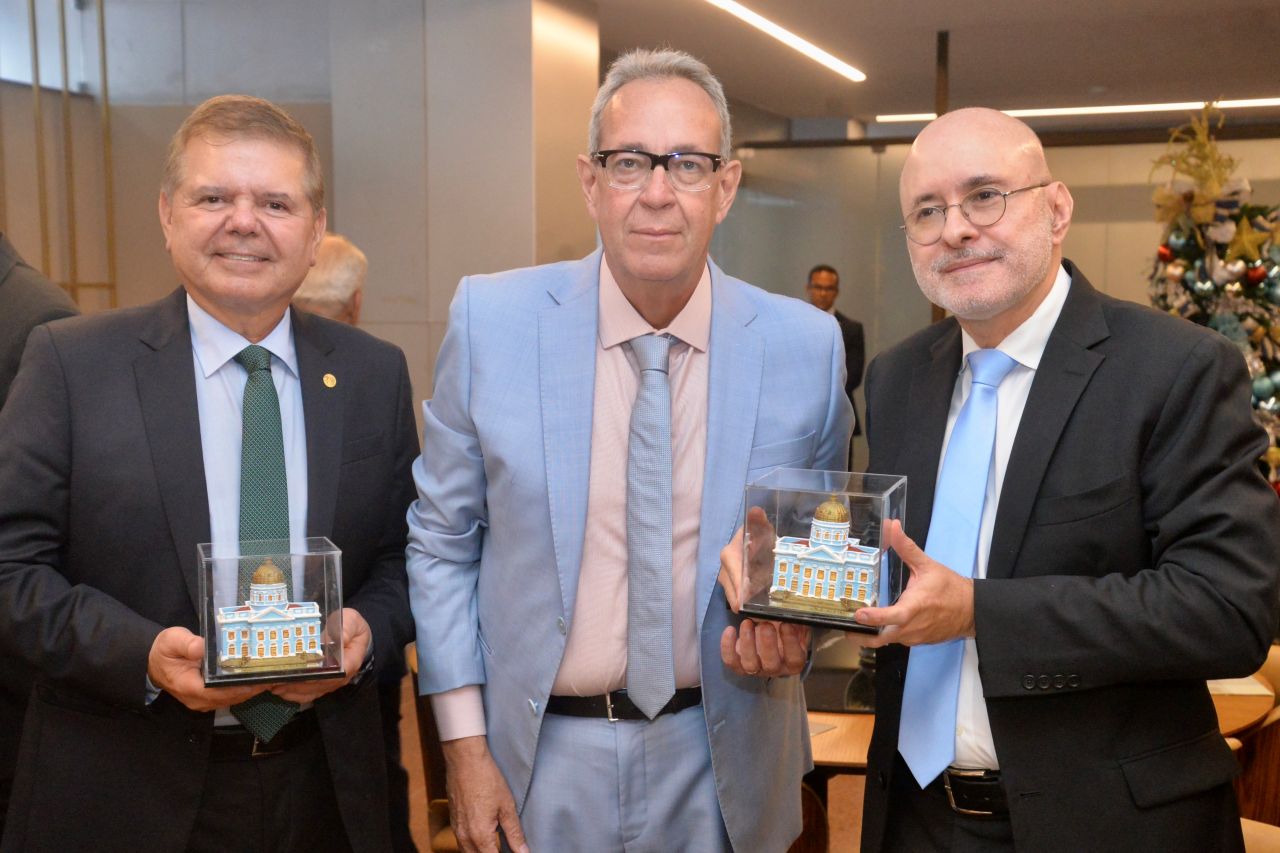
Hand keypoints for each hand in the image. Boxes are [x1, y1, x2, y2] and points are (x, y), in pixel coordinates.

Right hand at [147, 626, 267, 710]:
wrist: (153, 662)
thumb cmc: (164, 651)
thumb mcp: (171, 641)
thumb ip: (187, 644)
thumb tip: (202, 647)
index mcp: (190, 688)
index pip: (220, 692)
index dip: (241, 687)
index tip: (260, 678)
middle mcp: (198, 700)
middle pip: (231, 697)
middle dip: (253, 687)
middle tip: (275, 675)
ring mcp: (204, 701)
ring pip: (232, 699)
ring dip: (251, 689)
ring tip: (272, 676)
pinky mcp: (208, 698)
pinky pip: (230, 696)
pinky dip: (244, 689)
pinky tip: (258, 678)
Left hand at [270, 608, 371, 702]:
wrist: (353, 634)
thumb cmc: (351, 626)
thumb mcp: (352, 620)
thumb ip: (347, 628)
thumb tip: (340, 638)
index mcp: (350, 662)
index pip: (334, 675)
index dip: (317, 677)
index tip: (300, 675)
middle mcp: (340, 677)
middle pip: (318, 686)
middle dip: (297, 686)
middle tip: (276, 681)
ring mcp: (331, 683)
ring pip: (311, 693)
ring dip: (292, 692)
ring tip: (273, 686)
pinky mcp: (322, 685)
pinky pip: (308, 694)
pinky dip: (293, 694)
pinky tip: (280, 689)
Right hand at [441, 735, 528, 852]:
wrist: (464, 760)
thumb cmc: (487, 779)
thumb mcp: (507, 806)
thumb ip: (515, 834)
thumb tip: (524, 852)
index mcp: (480, 836)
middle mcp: (465, 837)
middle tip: (508, 849)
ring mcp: (457, 830)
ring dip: (483, 852)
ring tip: (497, 847)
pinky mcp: (453, 822)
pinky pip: (462, 843)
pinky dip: (473, 847)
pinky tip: (484, 840)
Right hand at [717, 506, 775, 612]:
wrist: (752, 541)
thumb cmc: (757, 536)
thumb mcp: (761, 529)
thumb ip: (758, 521)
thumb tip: (756, 510)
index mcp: (729, 557)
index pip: (734, 579)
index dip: (743, 591)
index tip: (752, 601)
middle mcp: (724, 572)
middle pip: (734, 595)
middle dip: (747, 604)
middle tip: (765, 613)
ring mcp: (727, 582)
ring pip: (736, 601)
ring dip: (748, 607)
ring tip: (765, 614)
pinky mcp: (732, 589)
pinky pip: (739, 601)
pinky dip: (749, 606)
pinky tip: (762, 609)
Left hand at [720, 618, 809, 677]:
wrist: (768, 633)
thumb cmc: (783, 628)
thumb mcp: (793, 622)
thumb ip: (795, 619)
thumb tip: (792, 607)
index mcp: (793, 661)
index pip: (795, 658)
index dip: (790, 642)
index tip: (785, 624)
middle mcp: (776, 669)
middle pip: (771, 665)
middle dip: (767, 644)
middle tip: (765, 624)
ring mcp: (756, 669)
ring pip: (750, 665)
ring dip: (748, 643)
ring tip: (747, 622)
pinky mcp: (739, 665)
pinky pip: (731, 660)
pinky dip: (728, 646)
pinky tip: (730, 629)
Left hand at [852, 519, 975, 647]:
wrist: (972, 611)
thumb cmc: (950, 588)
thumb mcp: (927, 565)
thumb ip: (906, 547)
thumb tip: (892, 525)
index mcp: (915, 607)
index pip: (893, 616)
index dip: (875, 618)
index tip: (858, 614)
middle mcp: (912, 627)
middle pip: (882, 638)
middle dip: (861, 636)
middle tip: (843, 626)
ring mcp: (914, 637)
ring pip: (887, 640)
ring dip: (871, 634)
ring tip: (854, 623)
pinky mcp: (916, 642)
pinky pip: (897, 639)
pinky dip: (885, 633)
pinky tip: (877, 623)